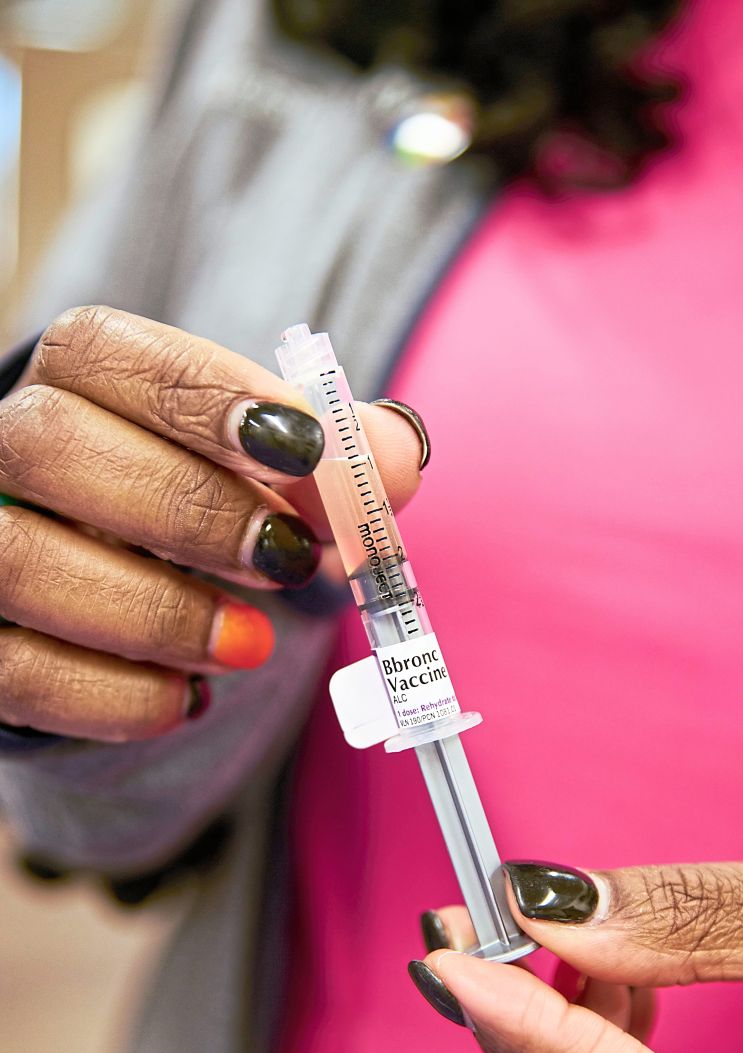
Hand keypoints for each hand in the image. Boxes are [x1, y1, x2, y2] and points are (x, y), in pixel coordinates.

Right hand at [0, 306, 421, 740]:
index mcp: (79, 372)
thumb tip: (392, 463)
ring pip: (23, 561)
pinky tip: (189, 698)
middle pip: (52, 445)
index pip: (111, 353)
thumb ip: (333, 452)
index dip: (207, 396)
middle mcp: (6, 443)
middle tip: (288, 558)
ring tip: (252, 643)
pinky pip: (20, 670)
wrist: (109, 566)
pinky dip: (117, 695)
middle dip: (188, 508)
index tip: (304, 448)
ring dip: (158, 612)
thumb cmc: (194, 493)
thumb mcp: (266, 460)